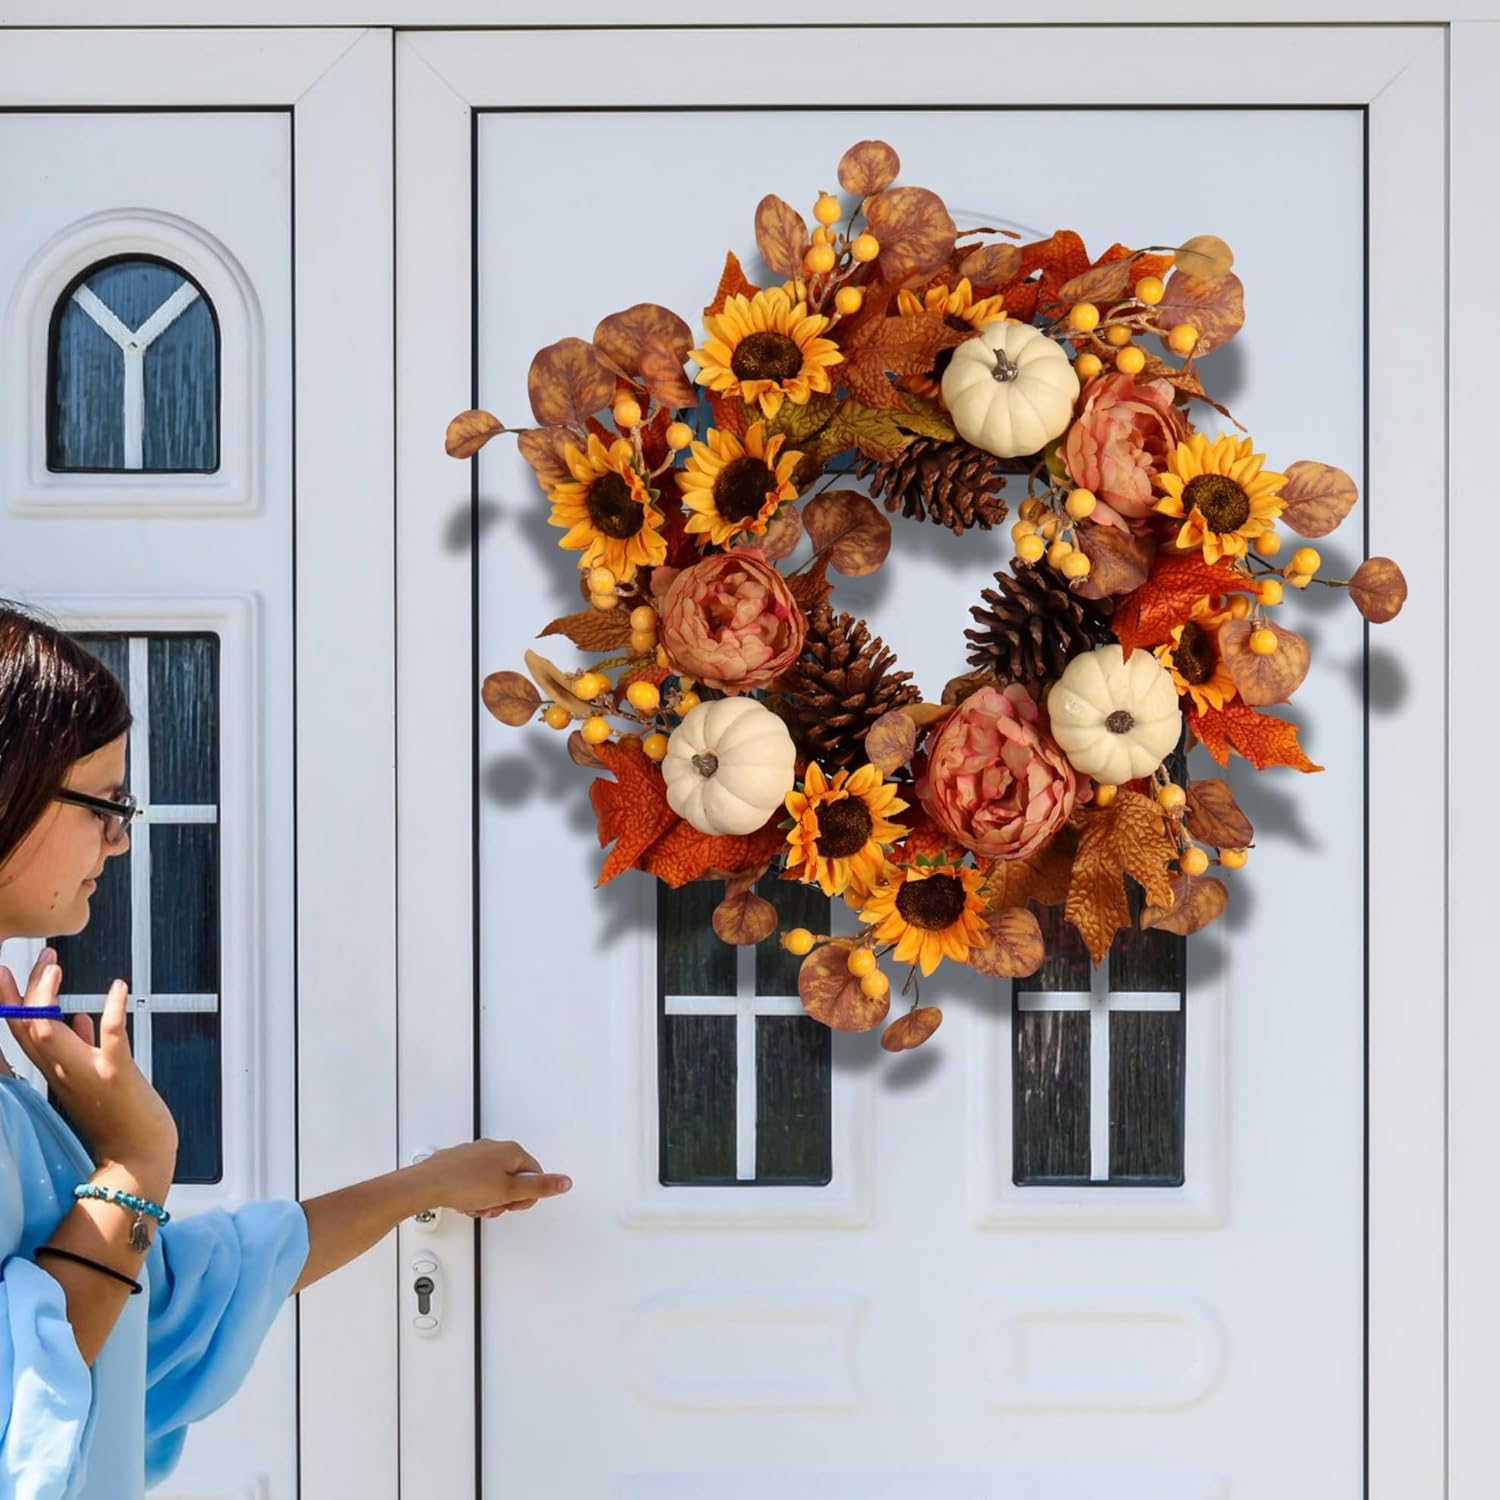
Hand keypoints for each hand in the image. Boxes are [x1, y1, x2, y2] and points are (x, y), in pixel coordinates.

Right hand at [0, 951, 177, 1176]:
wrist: (137, 1157)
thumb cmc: (117, 1116)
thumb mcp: (92, 1078)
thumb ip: (82, 1046)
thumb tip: (81, 1016)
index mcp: (55, 1071)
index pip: (21, 1032)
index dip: (10, 1001)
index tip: (5, 970)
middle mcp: (61, 1072)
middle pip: (26, 1028)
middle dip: (25, 989)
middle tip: (42, 956)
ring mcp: (86, 1074)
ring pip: (49, 1033)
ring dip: (47, 996)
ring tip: (55, 965)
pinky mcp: (116, 1076)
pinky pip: (110, 1038)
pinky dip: (112, 1010)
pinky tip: (118, 985)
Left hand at [414, 1139, 570, 1219]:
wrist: (427, 1185)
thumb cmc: (464, 1184)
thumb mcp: (509, 1191)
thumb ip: (539, 1187)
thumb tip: (565, 1181)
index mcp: (511, 1151)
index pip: (534, 1174)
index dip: (525, 1196)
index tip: (512, 1204)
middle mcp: (494, 1148)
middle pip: (513, 1179)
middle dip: (504, 1199)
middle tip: (493, 1206)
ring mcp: (476, 1154)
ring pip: (493, 1183)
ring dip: (488, 1200)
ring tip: (476, 1205)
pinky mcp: (460, 1163)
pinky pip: (476, 1182)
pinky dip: (473, 1195)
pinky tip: (465, 1202)